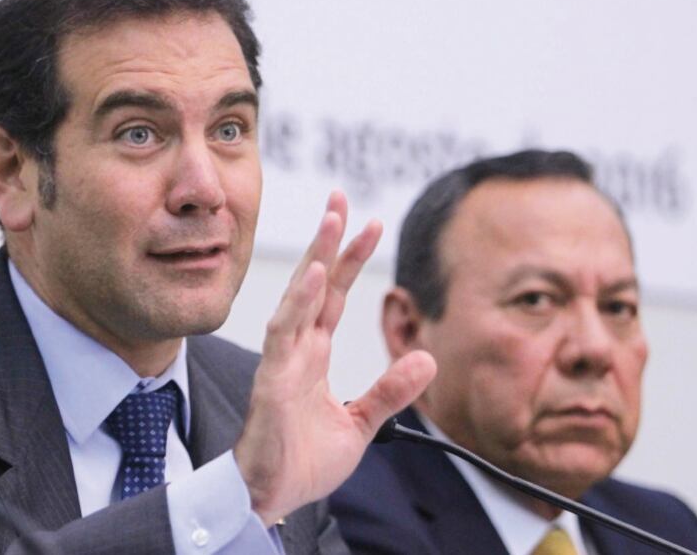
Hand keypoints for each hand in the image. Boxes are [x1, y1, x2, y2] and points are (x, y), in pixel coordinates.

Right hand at [234, 191, 435, 525]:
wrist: (270, 499)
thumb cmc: (303, 460)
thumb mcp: (361, 424)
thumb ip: (391, 391)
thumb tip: (427, 357)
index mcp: (313, 354)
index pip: (335, 296)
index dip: (351, 259)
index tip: (369, 223)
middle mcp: (296, 349)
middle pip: (316, 283)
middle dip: (329, 240)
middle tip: (342, 197)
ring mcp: (282, 361)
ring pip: (299, 298)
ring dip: (317, 257)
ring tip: (333, 220)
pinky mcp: (271, 382)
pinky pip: (284, 335)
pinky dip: (299, 303)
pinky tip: (317, 275)